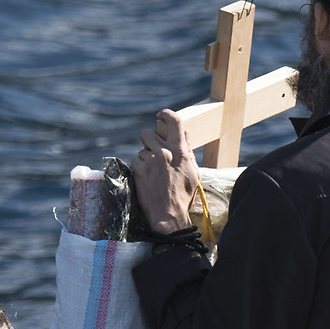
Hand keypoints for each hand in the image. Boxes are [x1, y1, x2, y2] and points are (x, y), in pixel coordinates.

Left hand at [134, 110, 198, 232]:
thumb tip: (185, 133)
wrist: (168, 214)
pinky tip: (147, 178)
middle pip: (148, 132)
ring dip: (145, 157)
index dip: (166, 114)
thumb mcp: (193, 171)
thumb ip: (188, 150)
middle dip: (148, 139)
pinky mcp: (138, 169)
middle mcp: (163, 152)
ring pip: (141, 149)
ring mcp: (149, 160)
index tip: (160, 116)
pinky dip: (140, 167)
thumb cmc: (183, 194)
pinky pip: (136, 160)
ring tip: (153, 172)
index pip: (174, 121)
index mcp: (179, 151)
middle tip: (152, 149)